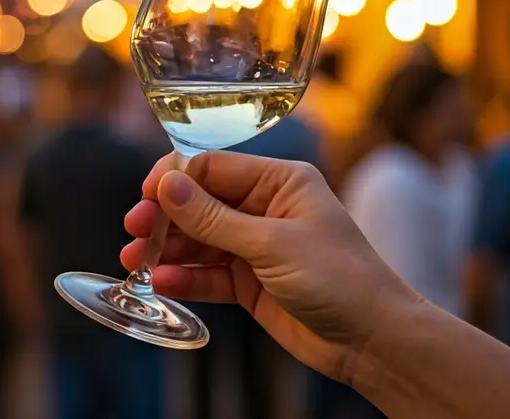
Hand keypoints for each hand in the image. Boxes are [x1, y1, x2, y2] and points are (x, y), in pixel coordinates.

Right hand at [120, 151, 421, 383]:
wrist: (374, 341)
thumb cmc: (340, 280)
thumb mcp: (271, 244)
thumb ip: (214, 218)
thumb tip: (167, 186)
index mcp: (280, 182)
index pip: (212, 167)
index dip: (175, 180)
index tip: (146, 198)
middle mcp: (265, 207)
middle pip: (199, 203)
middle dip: (165, 217)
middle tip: (134, 230)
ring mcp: (256, 246)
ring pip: (198, 240)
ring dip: (167, 250)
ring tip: (136, 262)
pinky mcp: (250, 282)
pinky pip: (208, 273)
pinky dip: (185, 277)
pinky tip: (163, 283)